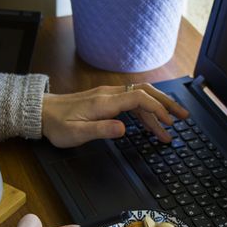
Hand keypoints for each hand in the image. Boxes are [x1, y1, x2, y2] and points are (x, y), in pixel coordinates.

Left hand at [42, 83, 188, 147]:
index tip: (169, 122)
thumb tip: (123, 129)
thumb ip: (101, 130)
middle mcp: (109, 95)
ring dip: (158, 108)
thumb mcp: (76, 133)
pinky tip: (151, 121)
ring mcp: (108, 95)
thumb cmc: (58, 124)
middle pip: (146, 92)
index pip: (139, 99)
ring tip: (171, 124)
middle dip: (166, 103)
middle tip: (183, 116)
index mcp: (105, 102)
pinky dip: (145, 110)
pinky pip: (132, 101)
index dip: (157, 109)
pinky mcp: (106, 99)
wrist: (42, 113)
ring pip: (140, 97)